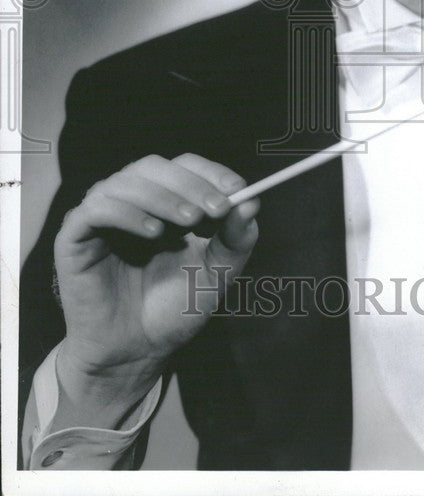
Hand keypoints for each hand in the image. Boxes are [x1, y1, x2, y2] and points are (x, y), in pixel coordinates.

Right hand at [51, 153, 258, 427]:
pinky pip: (95, 209)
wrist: (136, 353)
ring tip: (188, 223)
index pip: (185, 166)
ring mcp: (102, 215)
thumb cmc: (175, 309)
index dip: (211, 172)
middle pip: (155, 166)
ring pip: (126, 181)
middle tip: (215, 207)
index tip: (237, 188)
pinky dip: (126, 213)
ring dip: (163, 196)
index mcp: (165, 201)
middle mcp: (132, 200)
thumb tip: (252, 202)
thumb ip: (236, 238)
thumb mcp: (217, 272)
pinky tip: (153, 233)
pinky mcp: (75, 236)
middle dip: (190, 184)